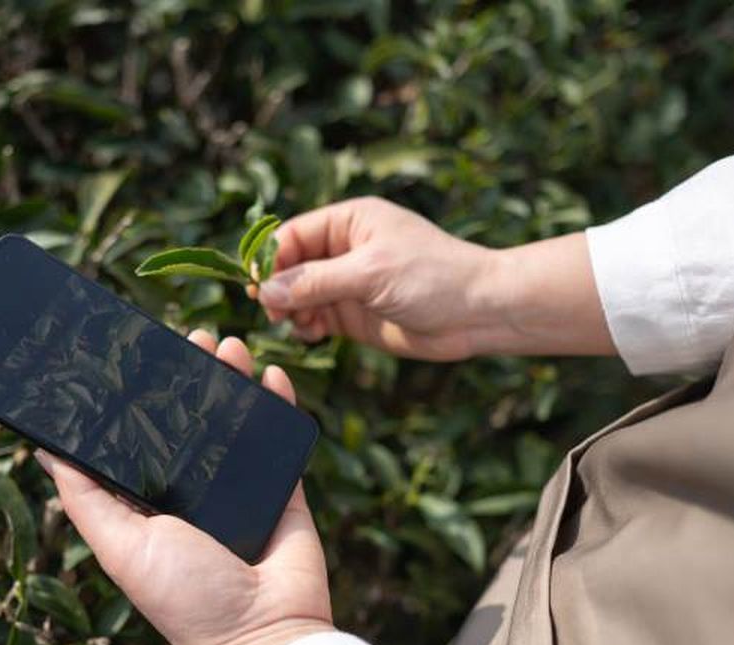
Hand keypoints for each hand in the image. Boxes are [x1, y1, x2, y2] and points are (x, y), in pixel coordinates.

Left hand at [35, 332, 332, 644]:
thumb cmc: (185, 597)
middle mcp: (193, 488)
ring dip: (230, 376)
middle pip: (188, 415)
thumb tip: (43, 449)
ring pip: (234, 416)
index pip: (140, 434)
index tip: (131, 353)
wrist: (263, 633)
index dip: (136, 393)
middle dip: (187, 373)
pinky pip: (279, 434)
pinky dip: (277, 400)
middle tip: (186, 338)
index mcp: (150, 500)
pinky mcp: (281, 486)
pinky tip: (268, 373)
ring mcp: (240, 485)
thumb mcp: (120, 546)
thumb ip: (84, 497)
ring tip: (226, 345)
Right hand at [258, 196, 614, 360]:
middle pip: (290, 265)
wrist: (478, 312)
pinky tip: (312, 333)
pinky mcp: (354, 314)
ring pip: (298, 295)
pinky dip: (305, 326)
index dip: (270, 258)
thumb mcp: (370, 273)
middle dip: (277, 287)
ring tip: (297, 323)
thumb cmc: (433, 277)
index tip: (255, 284)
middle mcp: (344, 250)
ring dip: (289, 309)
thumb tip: (266, 290)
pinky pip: (314, 317)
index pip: (293, 234)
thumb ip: (315, 282)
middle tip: (273, 311)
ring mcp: (348, 283)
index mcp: (349, 222)